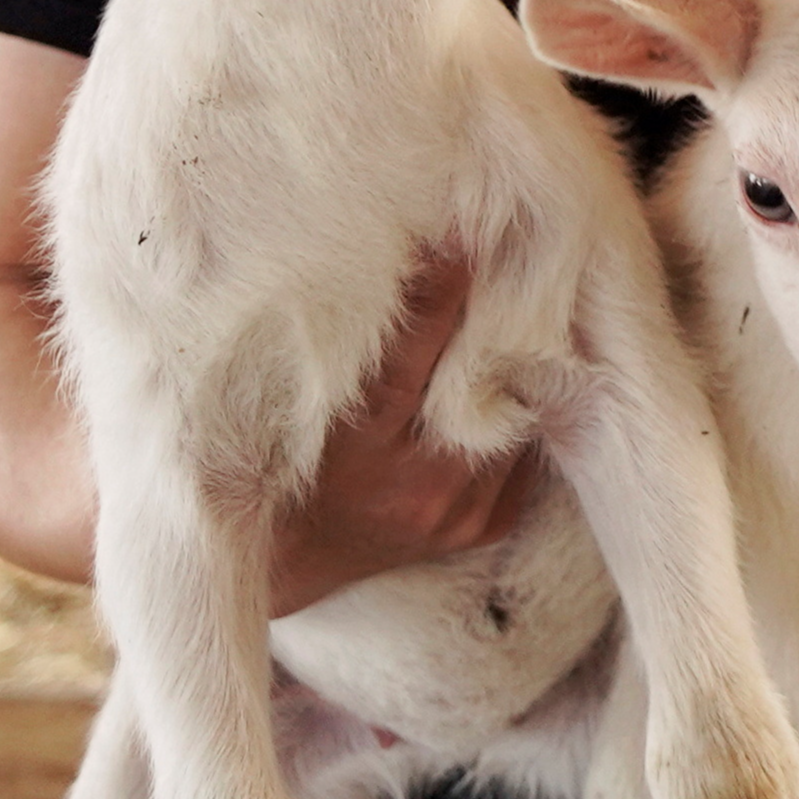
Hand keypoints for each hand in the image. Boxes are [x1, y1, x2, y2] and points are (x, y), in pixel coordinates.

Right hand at [268, 244, 551, 613]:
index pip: (411, 355)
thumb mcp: (292, 403)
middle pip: (478, 383)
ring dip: (513, 369)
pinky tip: (511, 383)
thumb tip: (397, 262)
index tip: (461, 238)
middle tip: (509, 261)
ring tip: (516, 318)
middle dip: (493, 323)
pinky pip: (521, 458)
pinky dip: (516, 416)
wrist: (284, 560)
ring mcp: (453, 510)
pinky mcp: (479, 528)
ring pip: (512, 417)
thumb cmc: (277, 462)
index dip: (439, 293)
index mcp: (357, 449)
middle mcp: (412, 484)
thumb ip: (338, 345)